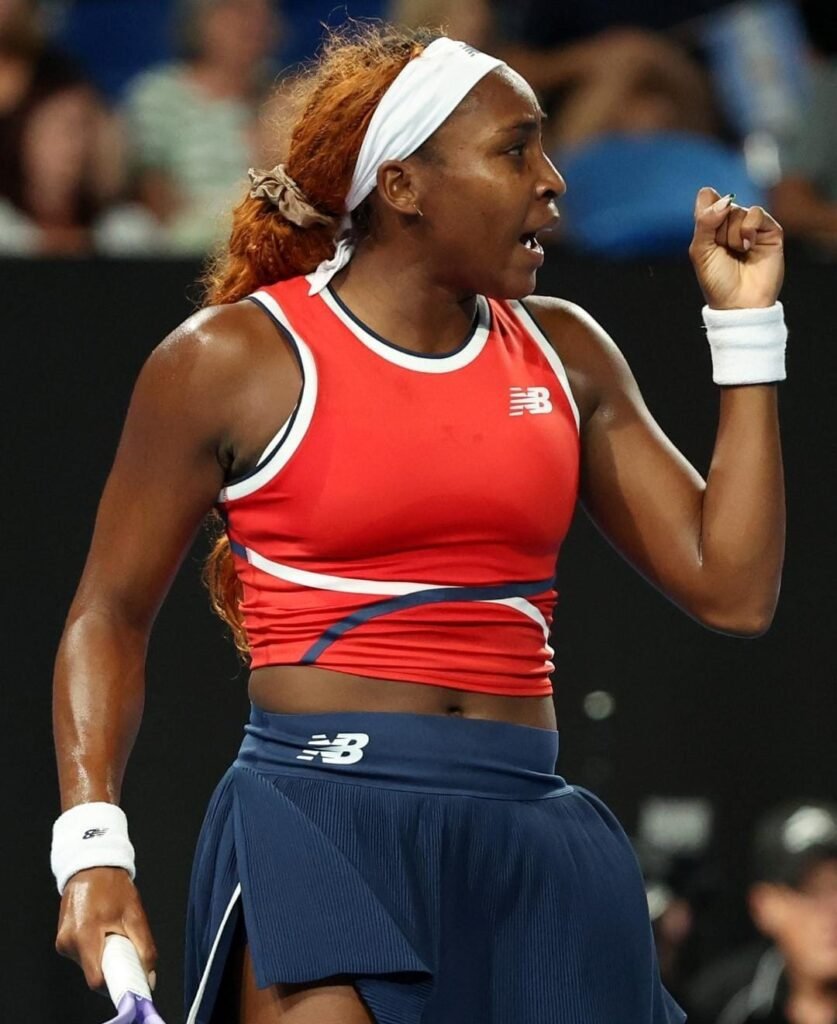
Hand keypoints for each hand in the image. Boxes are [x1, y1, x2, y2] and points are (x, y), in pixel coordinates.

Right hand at [55, 867, 156, 993]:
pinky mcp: (63, 940)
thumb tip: (149, 976)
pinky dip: (97, 950)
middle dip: (113, 966)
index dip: (115, 984)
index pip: (96, 979)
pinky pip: (83, 955)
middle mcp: (68, 942)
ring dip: (105, 956)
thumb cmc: (112, 886)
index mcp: (85, 935)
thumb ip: (144, 947)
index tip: (129, 982)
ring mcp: (63, 941)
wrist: (92, 866)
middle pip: (94, 972)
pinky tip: (104, 931)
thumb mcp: (135, 914)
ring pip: (89, 965)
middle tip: (126, 949)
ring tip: (114, 933)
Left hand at [689, 187, 783, 308]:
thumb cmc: (717, 281)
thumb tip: (726, 200)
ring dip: (732, 235)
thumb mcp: (700, 251)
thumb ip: (705, 222)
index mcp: (711, 227)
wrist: (739, 302)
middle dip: (719, 231)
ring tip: (738, 253)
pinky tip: (747, 246)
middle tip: (723, 251)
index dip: (706, 208)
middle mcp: (731, 223)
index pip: (707, 198)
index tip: (706, 226)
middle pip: (724, 205)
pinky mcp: (769, 230)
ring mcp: (751, 226)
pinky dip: (748, 229)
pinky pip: (757, 213)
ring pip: (739, 211)